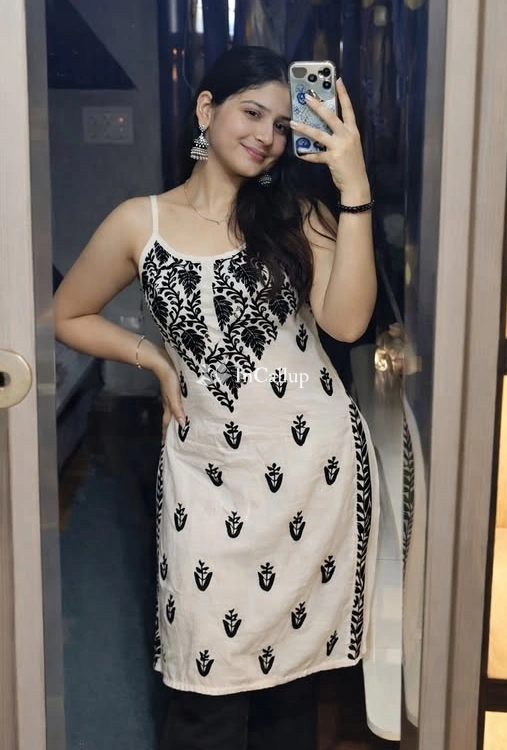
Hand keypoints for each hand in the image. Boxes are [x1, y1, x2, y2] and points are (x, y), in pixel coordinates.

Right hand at [150, 348, 185, 440]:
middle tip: (176, 438)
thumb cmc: (169, 379)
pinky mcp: (173, 388)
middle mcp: (169, 402)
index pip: (167, 423)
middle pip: (170, 418)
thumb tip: (182, 425)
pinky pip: (176, 401)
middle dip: (172, 428)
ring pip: (173, 410)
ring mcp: (170, 395)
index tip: (165, 445)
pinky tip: (184, 406)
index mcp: (168, 405)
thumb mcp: (174, 395)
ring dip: (176, 418)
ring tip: (182, 424)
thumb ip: (178, 409)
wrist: (162, 361)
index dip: (166, 434)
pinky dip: (179, 407)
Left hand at [290, 78, 369, 200]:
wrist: (357, 183)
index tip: (338, 80)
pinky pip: (316, 155)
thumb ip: (340, 135)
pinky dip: (307, 154)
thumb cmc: (352, 164)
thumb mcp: (350, 146)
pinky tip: (299, 153)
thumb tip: (324, 127)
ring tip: (293, 123)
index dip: (343, 94)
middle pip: (331, 117)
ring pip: (319, 134)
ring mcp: (340, 147)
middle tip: (307, 98)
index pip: (348, 109)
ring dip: (305, 128)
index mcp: (353, 131)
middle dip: (318, 106)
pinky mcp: (333, 158)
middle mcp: (348, 136)